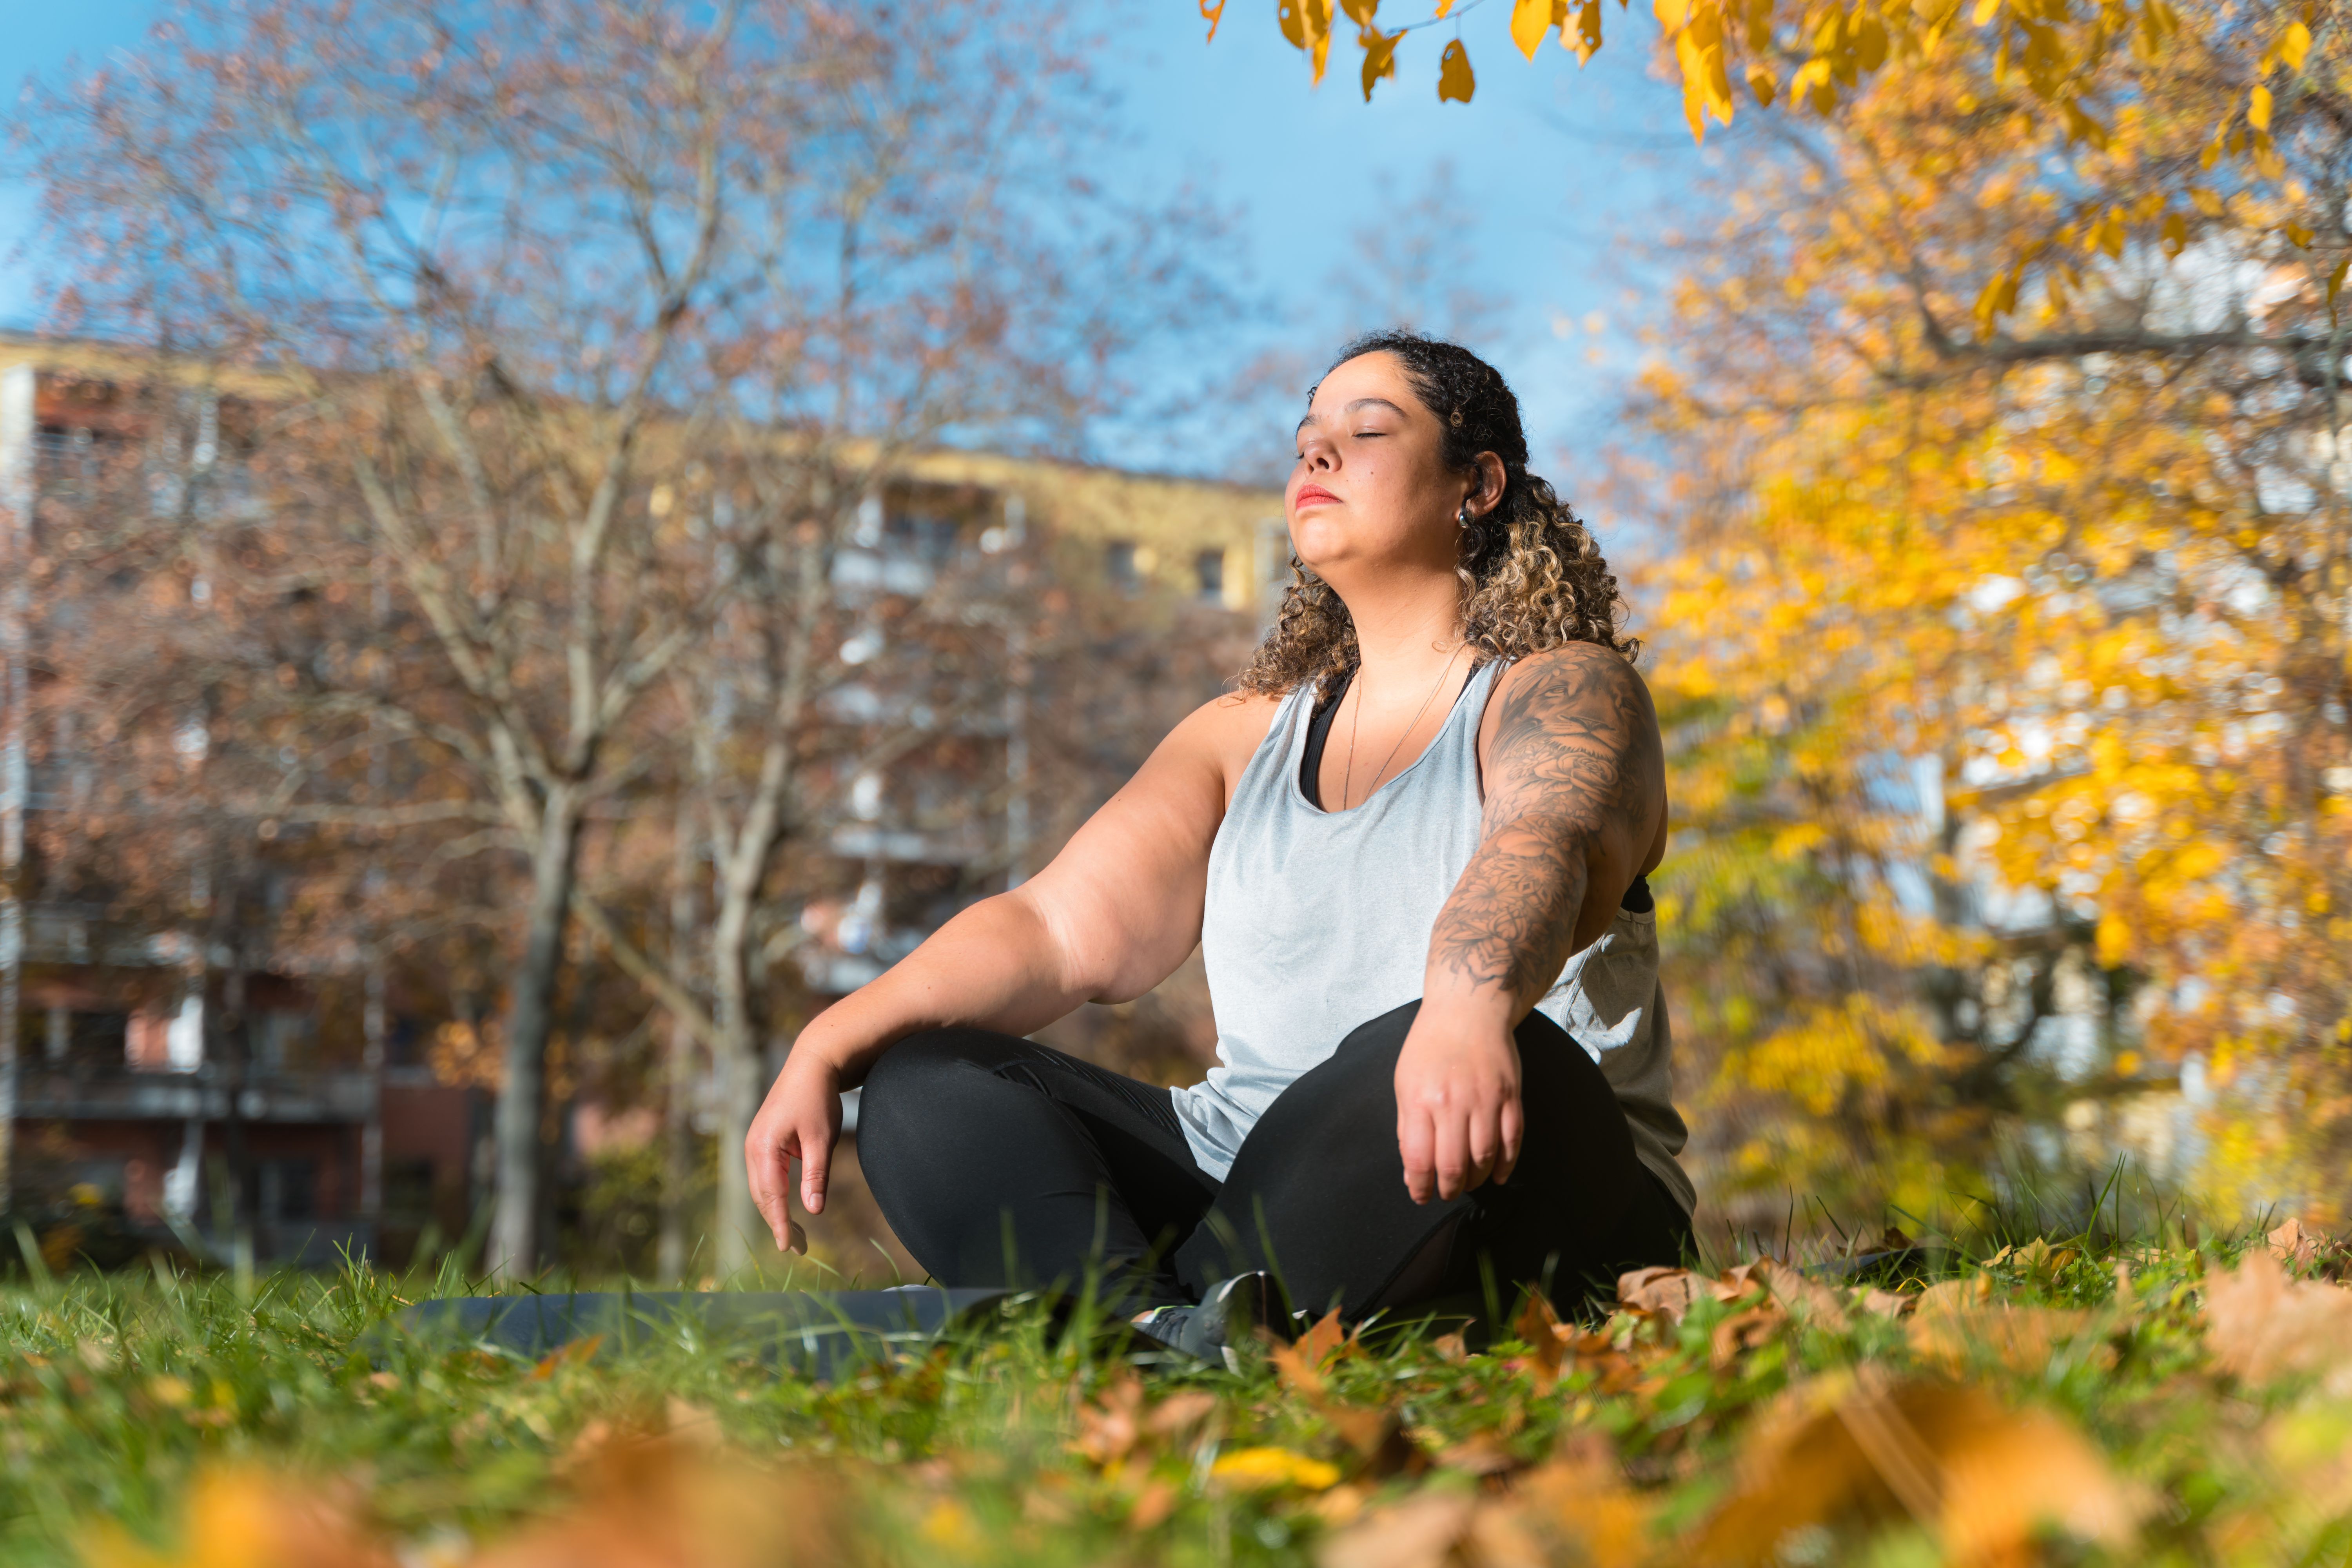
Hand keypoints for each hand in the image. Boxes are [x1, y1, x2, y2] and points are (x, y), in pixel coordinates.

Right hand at [744, 1050, 843, 1252]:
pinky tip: (787, 1209)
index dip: (780, 1224)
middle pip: (761, 1196)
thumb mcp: (821, 1139)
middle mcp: (752, 1147)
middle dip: (777, 1223)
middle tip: (797, 1249)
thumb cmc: (817, 1099)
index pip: (771, 1196)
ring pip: (760, 1188)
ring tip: (794, 1236)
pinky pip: (763, 1176)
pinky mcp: (761, 1142)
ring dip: (774, 1212)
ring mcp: (754, 1144)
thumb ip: (815, 1175)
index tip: (788, 1248)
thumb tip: (813, 1211)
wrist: (812, 1065)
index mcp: (764, 1147)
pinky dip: (774, 1196)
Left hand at [1393, 1005, 1523, 1202]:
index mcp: (1420, 1100)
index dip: (1419, 1187)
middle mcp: (1453, 1102)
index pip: (1419, 1160)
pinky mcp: (1510, 1095)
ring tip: (1468, 1183)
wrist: (1468, 1009)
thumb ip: (1407, 1129)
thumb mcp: (1404, 1083)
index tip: (1420, 1195)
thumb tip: (1412, 1174)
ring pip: (1484, 1157)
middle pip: (1453, 1165)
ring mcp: (1485, 1098)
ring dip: (1476, 1180)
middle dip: (1448, 1189)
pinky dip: (1506, 1164)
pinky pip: (1512, 1140)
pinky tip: (1498, 1175)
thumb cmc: (1429, 1046)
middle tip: (1446, 1193)